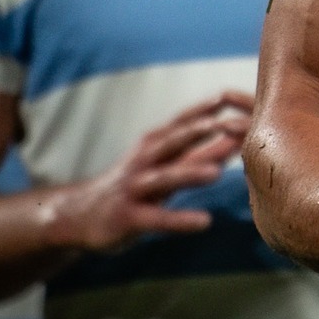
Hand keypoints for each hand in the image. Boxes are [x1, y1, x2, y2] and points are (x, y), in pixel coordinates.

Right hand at [47, 91, 251, 251]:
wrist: (82, 214)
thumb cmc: (135, 185)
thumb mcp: (164, 165)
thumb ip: (199, 152)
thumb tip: (237, 138)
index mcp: (154, 144)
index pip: (182, 121)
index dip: (207, 109)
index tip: (234, 96)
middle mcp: (144, 160)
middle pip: (174, 141)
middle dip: (201, 131)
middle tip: (231, 125)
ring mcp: (135, 187)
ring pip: (164, 177)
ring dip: (189, 173)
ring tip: (216, 173)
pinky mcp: (128, 217)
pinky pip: (157, 218)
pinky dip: (179, 219)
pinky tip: (204, 221)